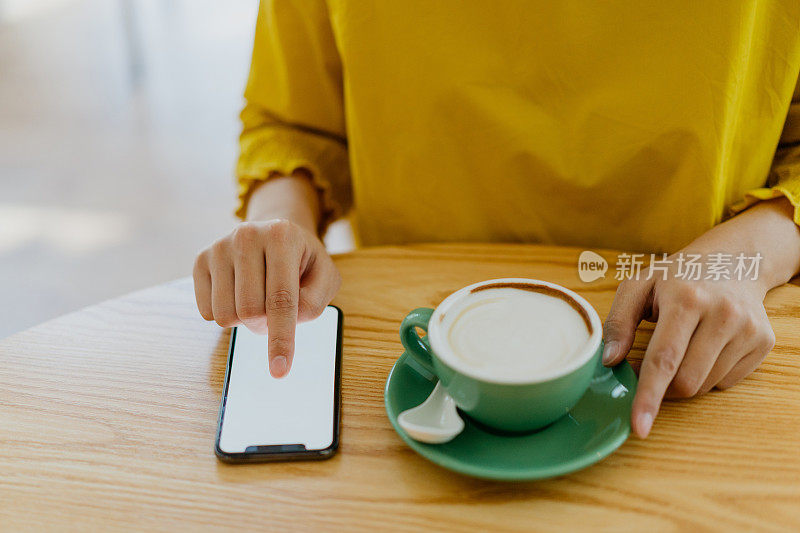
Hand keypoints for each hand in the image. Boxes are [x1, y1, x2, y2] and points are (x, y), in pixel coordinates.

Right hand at [193, 219, 340, 376]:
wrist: (274, 234)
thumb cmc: (303, 262)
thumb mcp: (325, 277)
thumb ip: (314, 302)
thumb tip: (281, 321)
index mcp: (283, 236)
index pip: (281, 300)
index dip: (281, 339)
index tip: (279, 371)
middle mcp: (247, 235)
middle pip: (250, 311)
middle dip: (266, 324)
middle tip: (276, 307)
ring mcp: (220, 246)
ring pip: (225, 315)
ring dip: (245, 320)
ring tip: (259, 295)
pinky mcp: (200, 260)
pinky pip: (207, 311)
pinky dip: (226, 313)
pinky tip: (239, 291)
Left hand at [603, 263, 774, 438]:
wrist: (734, 260)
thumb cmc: (677, 276)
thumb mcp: (638, 286)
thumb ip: (618, 322)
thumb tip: (610, 360)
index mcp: (686, 299)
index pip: (664, 358)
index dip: (649, 396)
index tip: (639, 425)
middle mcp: (723, 314)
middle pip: (687, 381)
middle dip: (662, 388)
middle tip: (649, 370)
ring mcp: (747, 329)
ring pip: (706, 385)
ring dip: (683, 381)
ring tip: (679, 349)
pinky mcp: (763, 341)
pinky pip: (727, 381)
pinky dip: (707, 375)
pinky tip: (704, 348)